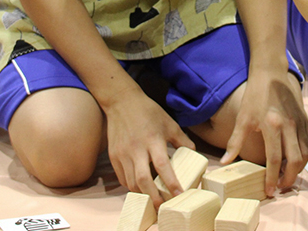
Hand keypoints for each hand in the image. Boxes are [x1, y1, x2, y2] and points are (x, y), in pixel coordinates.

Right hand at [103, 88, 194, 204]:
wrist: (121, 101)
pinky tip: (139, 187)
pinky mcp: (114, 156)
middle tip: (163, 206)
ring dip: (142, 193)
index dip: (171, 182)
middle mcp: (136, 149)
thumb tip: (193, 152)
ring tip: (153, 198)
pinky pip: (122, 177)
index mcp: (153, 140)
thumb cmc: (148, 111)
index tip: (179, 194)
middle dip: (154, 196)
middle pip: (143, 180)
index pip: (162, 166)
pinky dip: (131, 185)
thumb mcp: (169, 122)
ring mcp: (123, 153)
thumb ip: (181, 139)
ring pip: (131, 182)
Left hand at [221, 70, 307, 195]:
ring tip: (288, 175)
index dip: (272, 178)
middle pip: (295, 160)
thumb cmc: (255, 95)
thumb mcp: (243, 118)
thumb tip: (225, 162)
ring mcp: (300, 122)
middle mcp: (290, 126)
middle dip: (288, 178)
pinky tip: (297, 159)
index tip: (270, 191)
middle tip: (280, 186)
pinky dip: (306, 155)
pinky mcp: (306, 119)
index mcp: (272, 125)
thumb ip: (235, 142)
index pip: (274, 159)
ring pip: (306, 153)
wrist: (271, 74)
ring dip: (299, 168)